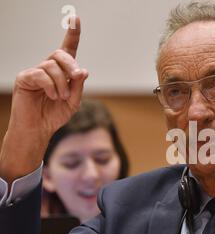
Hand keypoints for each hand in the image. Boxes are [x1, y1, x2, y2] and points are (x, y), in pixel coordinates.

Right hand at [0, 16, 87, 183]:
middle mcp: (48, 68)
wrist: (38, 129)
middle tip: (76, 77)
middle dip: (71, 65)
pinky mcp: (25, 78)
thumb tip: (83, 70)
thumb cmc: (55, 114)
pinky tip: (52, 96)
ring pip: (52, 66)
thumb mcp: (73, 102)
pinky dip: (50, 86)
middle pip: (61, 54)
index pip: (68, 49)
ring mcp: (35, 72)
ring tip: (61, 97)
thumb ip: (78, 86)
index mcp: (62, 72)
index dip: (72, 34)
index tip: (76, 18)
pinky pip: (40, 74)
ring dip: (62, 83)